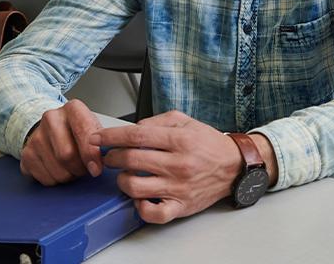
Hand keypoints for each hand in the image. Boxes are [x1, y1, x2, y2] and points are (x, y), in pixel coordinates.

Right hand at [20, 99, 102, 185]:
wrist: (50, 128)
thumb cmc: (76, 129)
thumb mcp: (93, 127)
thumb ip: (102, 140)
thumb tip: (105, 158)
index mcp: (73, 109)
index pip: (83, 133)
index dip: (91, 154)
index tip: (96, 169)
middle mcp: (51, 118)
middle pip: (67, 155)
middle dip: (80, 168)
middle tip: (85, 168)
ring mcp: (36, 136)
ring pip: (57, 170)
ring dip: (70, 176)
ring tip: (74, 168)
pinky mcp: (26, 154)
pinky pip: (46, 178)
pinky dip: (57, 180)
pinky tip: (60, 169)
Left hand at [92, 111, 246, 222]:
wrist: (234, 166)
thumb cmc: (210, 144)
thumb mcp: (187, 122)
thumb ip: (158, 121)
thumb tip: (133, 129)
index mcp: (180, 140)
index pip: (136, 136)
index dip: (112, 136)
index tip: (99, 138)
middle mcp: (179, 164)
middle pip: (131, 160)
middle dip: (112, 157)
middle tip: (110, 156)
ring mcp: (179, 187)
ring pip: (135, 186)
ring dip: (121, 180)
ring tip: (125, 175)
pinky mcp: (181, 205)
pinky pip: (153, 213)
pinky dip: (140, 207)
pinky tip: (140, 197)